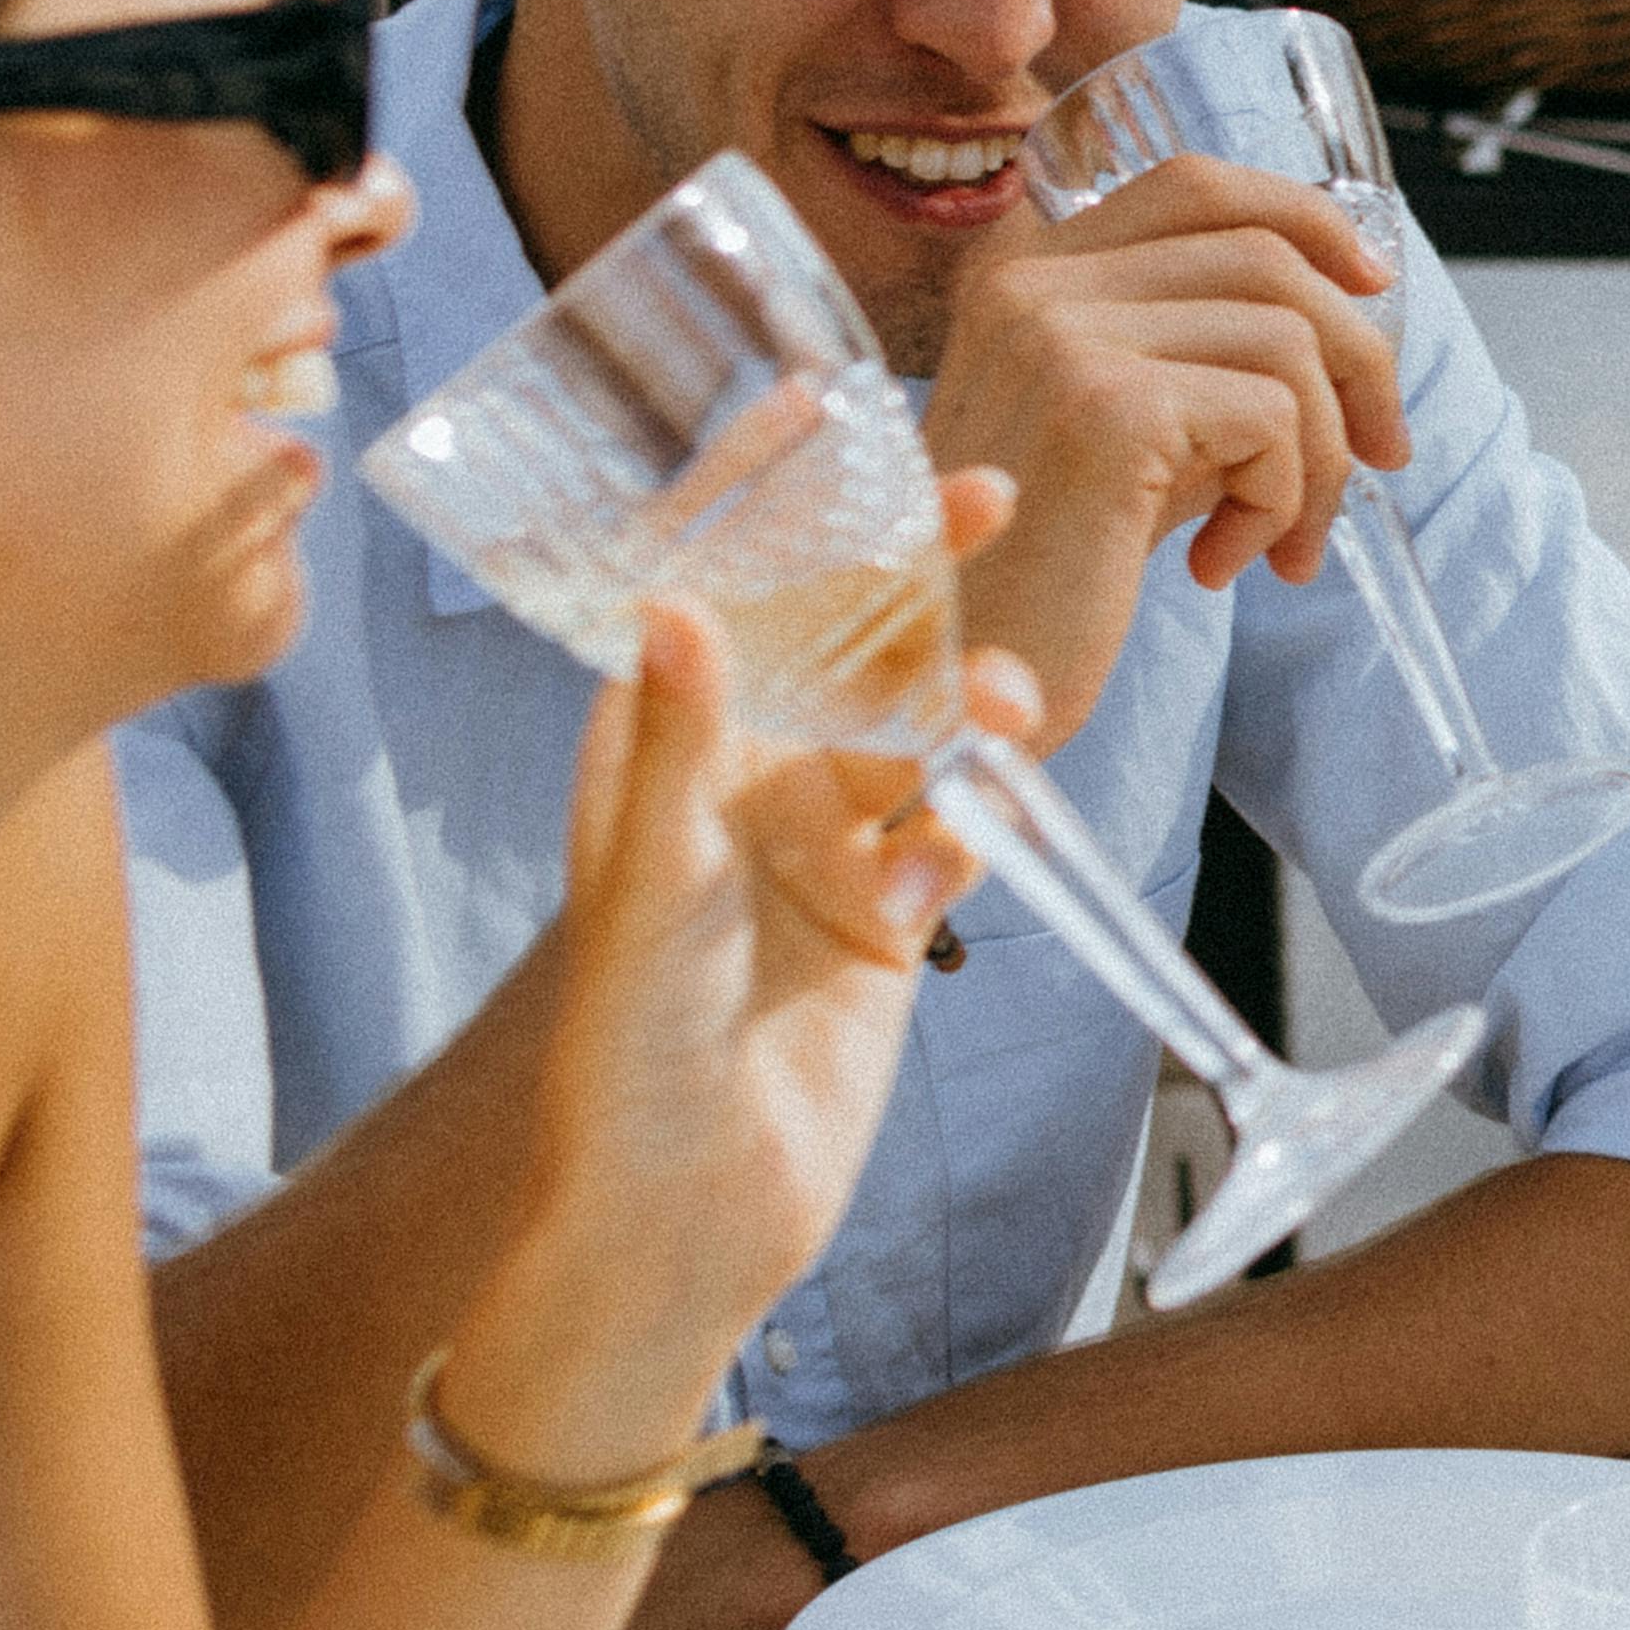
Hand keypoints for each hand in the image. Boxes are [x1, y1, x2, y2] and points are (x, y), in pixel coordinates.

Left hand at [516, 484, 1034, 1339]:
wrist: (685, 1224)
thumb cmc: (623, 1067)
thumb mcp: (646, 893)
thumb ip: (675, 750)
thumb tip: (679, 601)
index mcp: (653, 756)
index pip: (712, 591)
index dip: (760, 497)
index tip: (822, 405)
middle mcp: (737, 784)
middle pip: (840, 639)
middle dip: (913, 569)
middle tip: (990, 496)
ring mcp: (816, 849)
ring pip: (915, 729)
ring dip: (967, 706)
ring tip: (1007, 712)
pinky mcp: (883, 919)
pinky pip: (951, 834)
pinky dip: (971, 828)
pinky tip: (961, 855)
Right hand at [925, 150, 1403, 733]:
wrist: (959, 677)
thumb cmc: (1051, 567)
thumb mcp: (1134, 429)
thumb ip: (1207, 354)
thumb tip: (1355, 309)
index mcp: (1027, 273)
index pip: (1196, 186)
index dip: (1306, 220)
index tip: (1372, 288)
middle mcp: (1031, 285)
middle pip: (1266, 258)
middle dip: (1358, 358)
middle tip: (1380, 455)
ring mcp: (1060, 337)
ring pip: (1287, 342)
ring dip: (1320, 456)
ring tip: (1283, 541)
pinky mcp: (1103, 409)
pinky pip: (1272, 418)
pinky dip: (1283, 501)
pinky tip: (1224, 563)